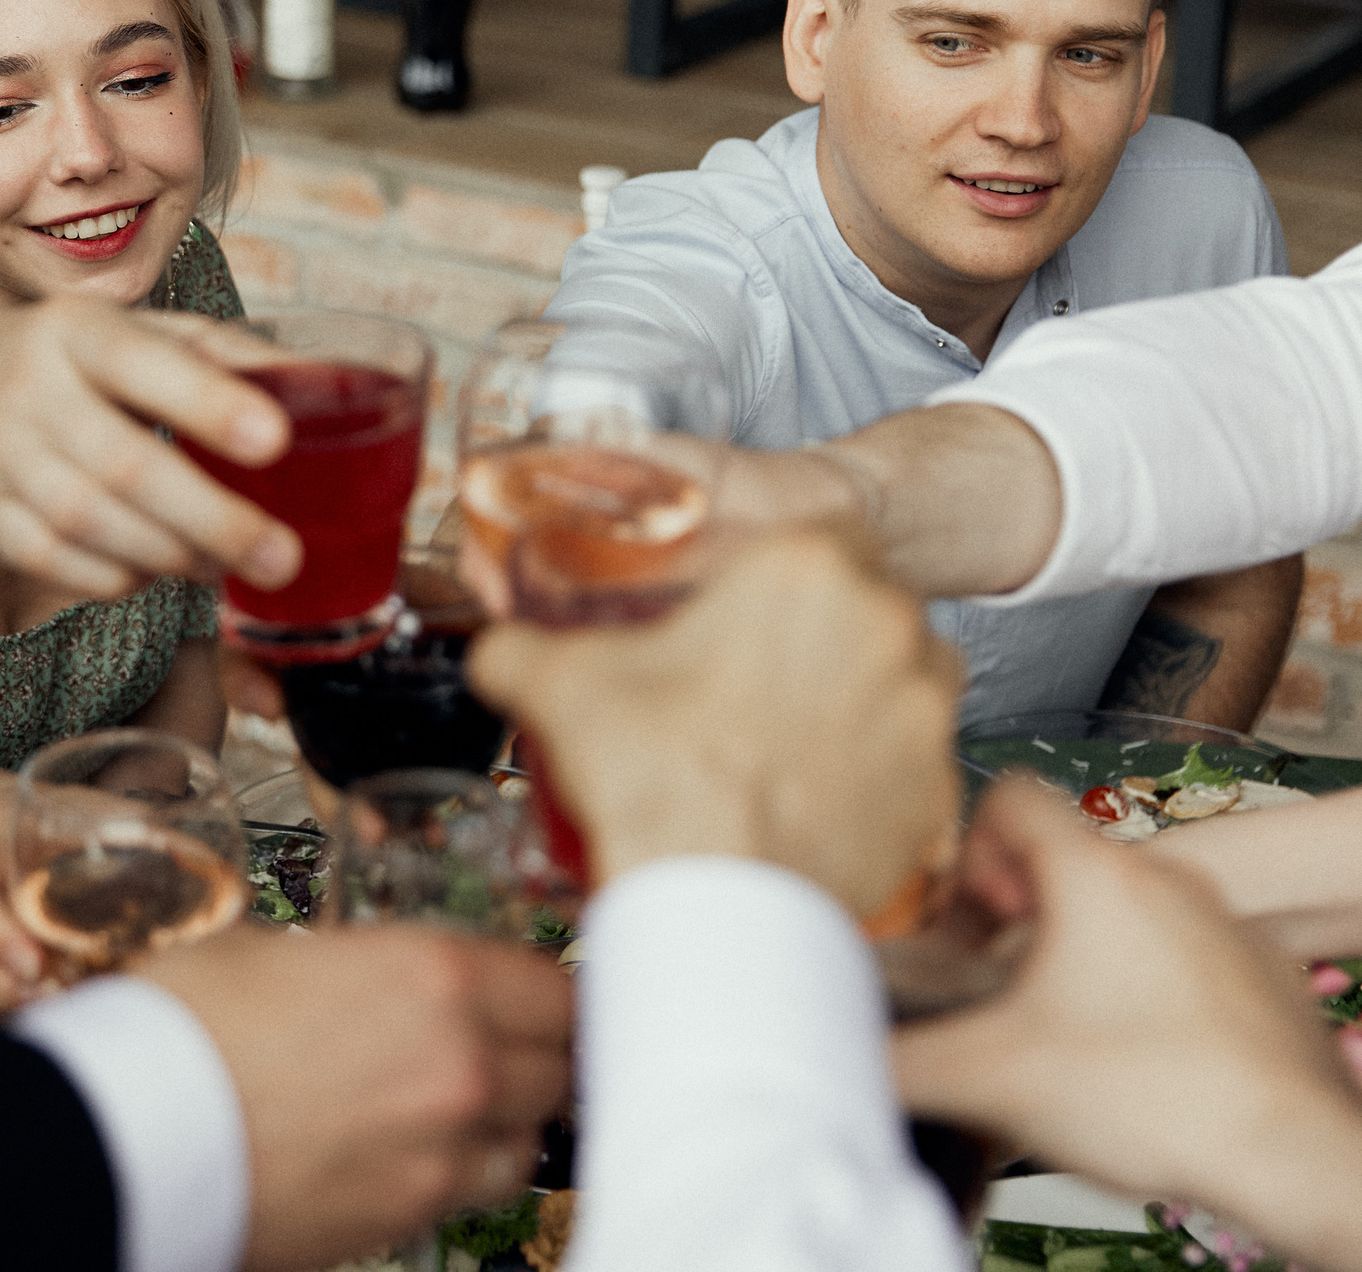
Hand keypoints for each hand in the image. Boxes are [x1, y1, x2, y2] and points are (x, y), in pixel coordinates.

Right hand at [0, 299, 301, 599]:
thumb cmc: (64, 366)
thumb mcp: (128, 333)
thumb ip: (215, 354)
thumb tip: (313, 384)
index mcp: (78, 333)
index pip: (145, 363)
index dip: (210, 404)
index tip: (277, 441)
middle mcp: (30, 391)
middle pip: (124, 465)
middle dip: (211, 518)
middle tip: (281, 557)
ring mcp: (1, 461)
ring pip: (96, 525)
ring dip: (174, 556)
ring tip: (228, 565)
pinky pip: (65, 566)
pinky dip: (123, 577)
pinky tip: (159, 568)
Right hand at [136, 923, 573, 1271]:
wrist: (131, 1128)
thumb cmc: (181, 1027)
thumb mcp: (271, 949)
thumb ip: (353, 964)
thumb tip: (362, 975)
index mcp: (434, 974)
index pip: (556, 985)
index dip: (549, 989)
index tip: (538, 993)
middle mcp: (461, 1062)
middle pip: (560, 1064)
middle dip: (539, 1052)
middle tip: (511, 1045)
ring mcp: (442, 1149)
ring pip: (530, 1138)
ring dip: (510, 1118)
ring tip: (465, 1105)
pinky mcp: (410, 1216)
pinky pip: (478, 1192)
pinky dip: (467, 1171)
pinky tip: (421, 1151)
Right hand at [465, 525, 960, 918]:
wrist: (714, 904)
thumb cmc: (658, 782)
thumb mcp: (558, 682)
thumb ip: (517, 645)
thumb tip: (500, 649)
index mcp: (806, 571)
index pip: (815, 533)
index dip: (773, 571)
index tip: (741, 604)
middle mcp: (888, 628)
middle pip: (858, 606)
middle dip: (809, 637)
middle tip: (744, 678)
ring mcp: (926, 713)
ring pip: (894, 681)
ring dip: (849, 699)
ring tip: (775, 738)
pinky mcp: (938, 791)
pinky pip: (907, 765)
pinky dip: (867, 776)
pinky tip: (804, 794)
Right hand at [897, 778, 1361, 1264]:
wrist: (1292, 1156)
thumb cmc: (1162, 1097)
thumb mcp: (989, 1075)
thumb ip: (895, 1057)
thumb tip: (840, 1052)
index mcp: (1095, 876)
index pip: (1009, 796)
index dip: (968, 851)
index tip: (969, 917)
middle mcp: (1165, 883)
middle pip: (1063, 860)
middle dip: (1019, 916)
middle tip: (1003, 983)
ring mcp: (1222, 928)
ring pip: (1127, 910)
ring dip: (1083, 953)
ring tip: (1064, 1028)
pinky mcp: (1263, 980)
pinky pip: (1186, 959)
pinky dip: (1150, 992)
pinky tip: (1136, 1057)